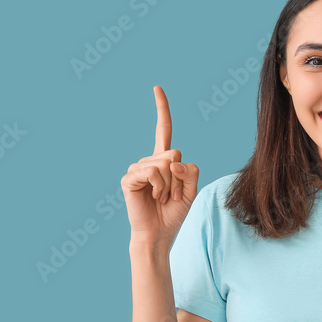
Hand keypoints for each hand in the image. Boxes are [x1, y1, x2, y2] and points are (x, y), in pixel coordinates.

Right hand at [120, 86, 199, 248]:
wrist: (159, 234)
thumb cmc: (174, 212)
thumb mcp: (192, 189)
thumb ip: (190, 170)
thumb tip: (172, 159)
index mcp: (163, 160)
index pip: (163, 130)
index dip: (161, 109)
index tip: (157, 88)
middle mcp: (148, 160)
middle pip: (174, 153)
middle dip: (180, 176)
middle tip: (173, 194)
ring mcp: (137, 168)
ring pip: (165, 164)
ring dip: (170, 185)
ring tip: (162, 198)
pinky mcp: (129, 179)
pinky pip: (153, 173)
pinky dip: (159, 187)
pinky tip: (153, 198)